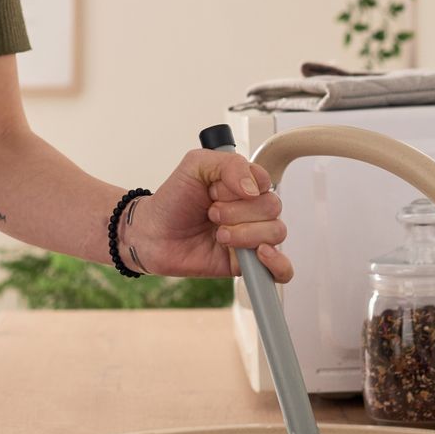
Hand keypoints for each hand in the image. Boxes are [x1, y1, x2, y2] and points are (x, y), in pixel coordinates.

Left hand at [124, 149, 292, 282]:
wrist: (152, 234)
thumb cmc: (173, 199)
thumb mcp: (196, 165)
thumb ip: (229, 164)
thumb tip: (254, 188)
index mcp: (244, 184)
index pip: (265, 182)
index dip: (241, 188)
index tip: (214, 190)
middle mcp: (252, 210)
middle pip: (272, 207)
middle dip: (237, 211)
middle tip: (211, 214)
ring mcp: (252, 237)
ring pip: (276, 233)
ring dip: (244, 234)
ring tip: (219, 235)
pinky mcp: (248, 264)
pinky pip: (282, 269)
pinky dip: (278, 263)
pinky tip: (259, 254)